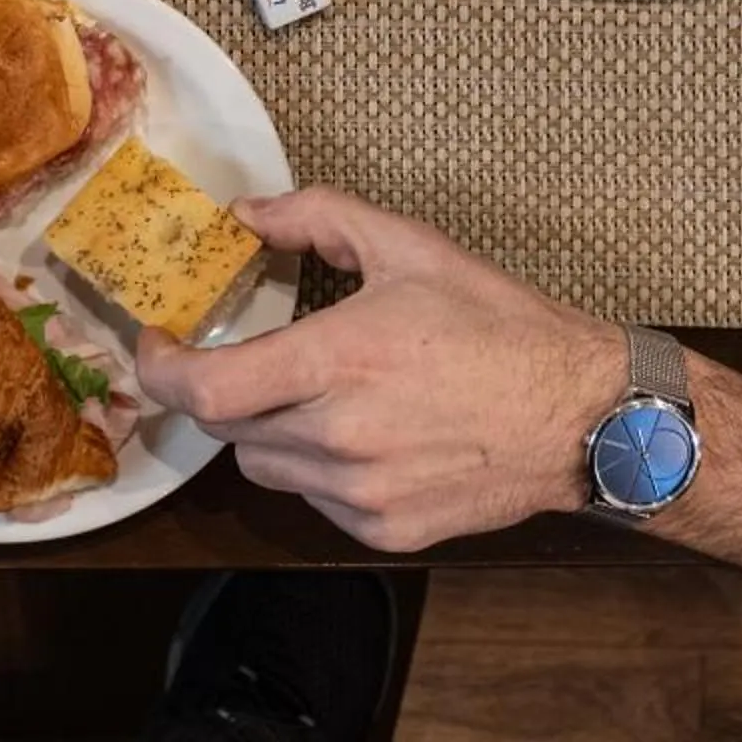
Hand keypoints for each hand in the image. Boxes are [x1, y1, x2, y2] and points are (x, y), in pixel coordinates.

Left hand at [135, 188, 622, 553]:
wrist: (584, 415)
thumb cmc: (499, 324)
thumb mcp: (411, 246)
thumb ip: (318, 217)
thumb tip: (246, 212)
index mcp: (339, 360)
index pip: (207, 389)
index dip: (162, 370)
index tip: (156, 343)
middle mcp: (339, 436)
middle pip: (226, 427)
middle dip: (219, 389)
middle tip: (244, 357)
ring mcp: (362, 492)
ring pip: (264, 466)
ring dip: (265, 429)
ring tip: (315, 393)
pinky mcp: (386, 529)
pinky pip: (314, 499)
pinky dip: (316, 467)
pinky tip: (361, 434)